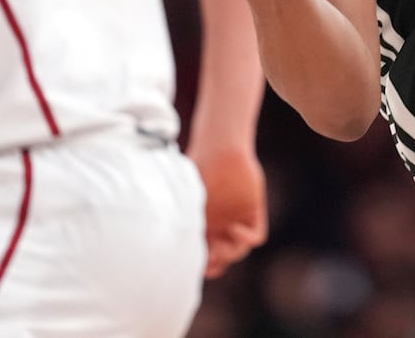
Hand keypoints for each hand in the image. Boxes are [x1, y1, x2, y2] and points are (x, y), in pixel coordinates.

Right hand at [190, 147, 268, 277]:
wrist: (220, 147)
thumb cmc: (197, 169)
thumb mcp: (183, 197)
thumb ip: (177, 219)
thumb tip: (158, 243)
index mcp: (202, 227)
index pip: (203, 258)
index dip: (200, 266)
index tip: (195, 264)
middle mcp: (220, 227)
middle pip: (222, 261)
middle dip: (216, 265)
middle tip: (211, 258)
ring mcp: (237, 221)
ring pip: (238, 252)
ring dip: (231, 254)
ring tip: (223, 243)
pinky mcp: (253, 212)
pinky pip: (256, 237)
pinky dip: (246, 240)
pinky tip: (234, 229)